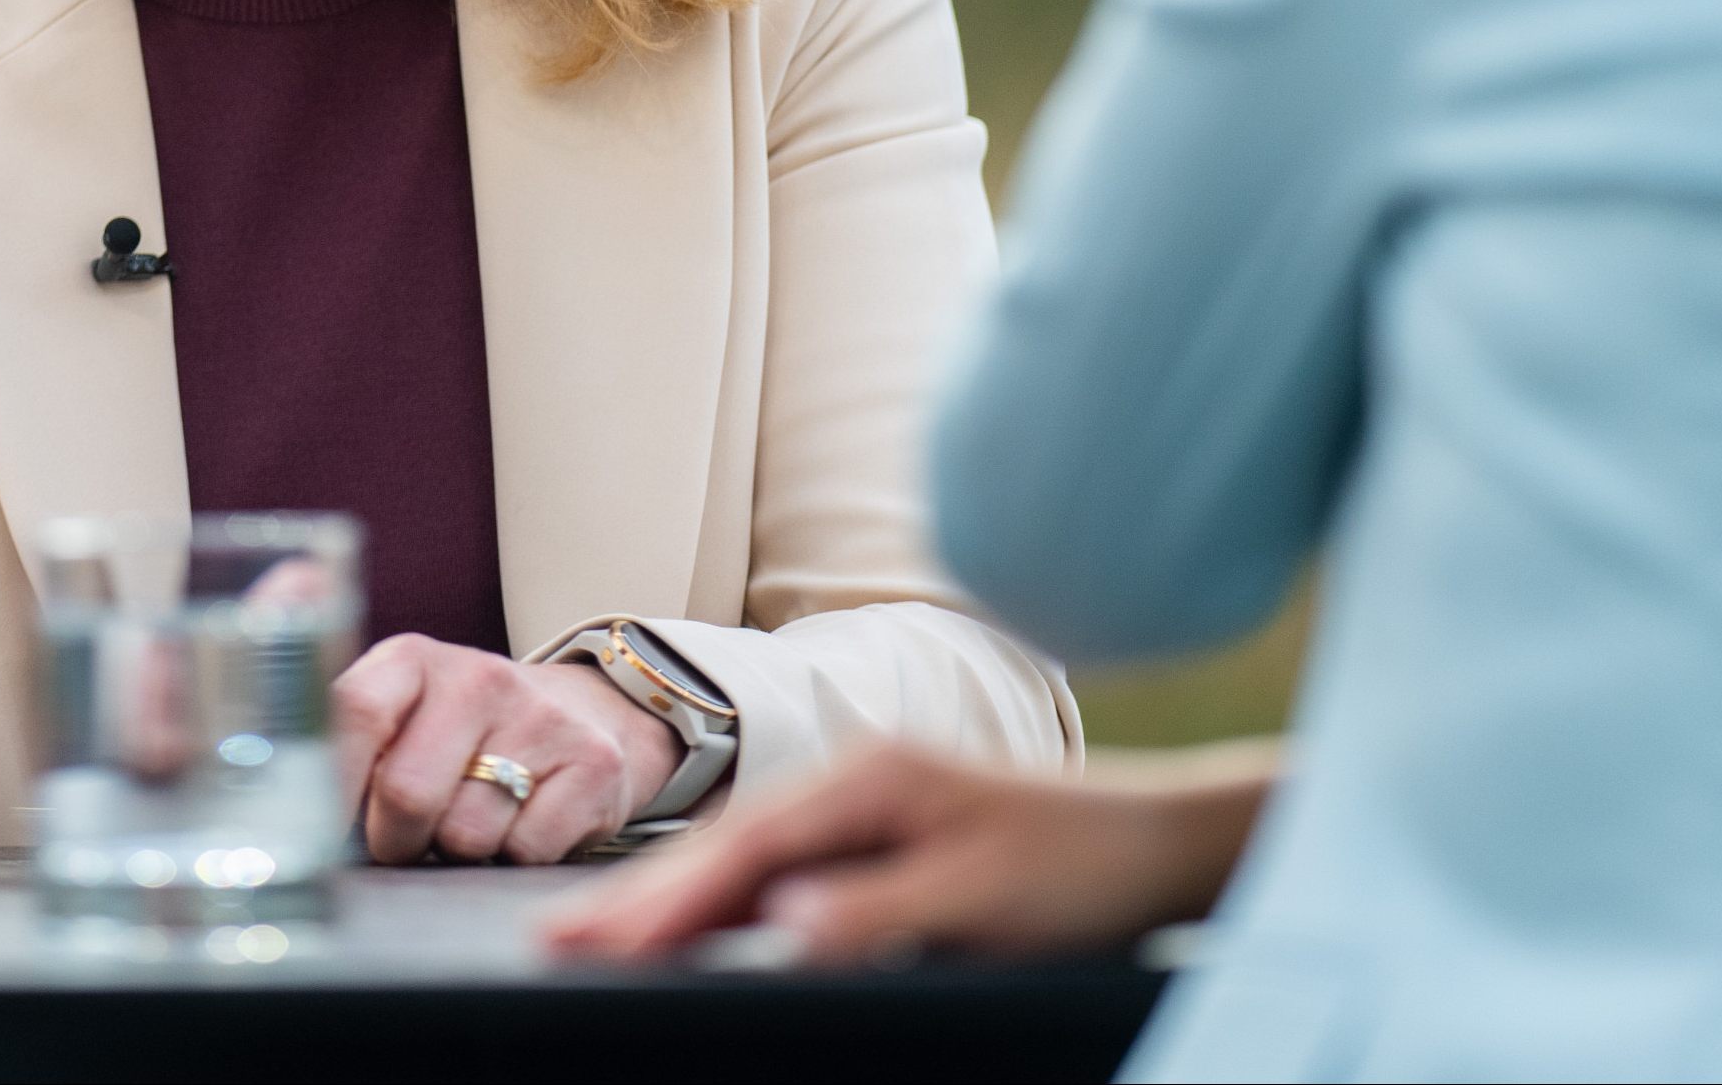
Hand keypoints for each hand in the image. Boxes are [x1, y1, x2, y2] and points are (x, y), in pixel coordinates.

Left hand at [335, 637, 684, 865]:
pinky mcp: (593, 765)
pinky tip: (523, 823)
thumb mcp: (402, 711)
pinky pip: (527, 851)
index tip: (318, 830)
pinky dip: (516, 857)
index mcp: (412, 660)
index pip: (353, 713)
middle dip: (397, 839)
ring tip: (473, 819)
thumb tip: (276, 804)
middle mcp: (478, 677)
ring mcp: (541, 718)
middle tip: (409, 836)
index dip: (329, 785)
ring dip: (459, 851)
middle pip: (406, 794)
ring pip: (466, 835)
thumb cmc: (466, 730)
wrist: (589, 713)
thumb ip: (341, 742)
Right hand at [540, 739, 1276, 966]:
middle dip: (640, 897)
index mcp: (869, 780)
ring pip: (750, 856)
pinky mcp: (891, 834)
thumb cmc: (1083, 871)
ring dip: (675, 898)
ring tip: (598, 936)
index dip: (663, 903)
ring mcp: (872, 801)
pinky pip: (785, 869)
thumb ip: (879, 913)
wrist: (1168, 842)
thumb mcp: (984, 901)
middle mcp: (858, 778)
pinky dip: (728, 898)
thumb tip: (778, 924)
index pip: (742, 851)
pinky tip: (702, 926)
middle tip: (553, 942)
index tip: (589, 945)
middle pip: (728, 845)